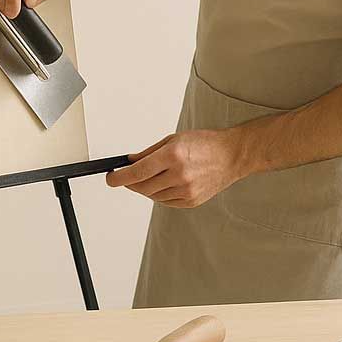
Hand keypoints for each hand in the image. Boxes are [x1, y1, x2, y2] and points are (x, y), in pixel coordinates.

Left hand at [106, 130, 248, 208]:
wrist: (231, 156)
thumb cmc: (204, 144)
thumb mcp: (173, 140)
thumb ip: (148, 152)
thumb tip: (129, 162)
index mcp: (173, 156)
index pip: (138, 172)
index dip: (120, 177)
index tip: (110, 178)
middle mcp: (179, 175)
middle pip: (143, 187)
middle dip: (130, 183)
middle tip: (125, 177)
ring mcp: (186, 191)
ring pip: (153, 196)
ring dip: (146, 188)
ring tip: (153, 175)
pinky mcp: (191, 201)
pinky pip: (165, 202)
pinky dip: (160, 194)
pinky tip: (165, 183)